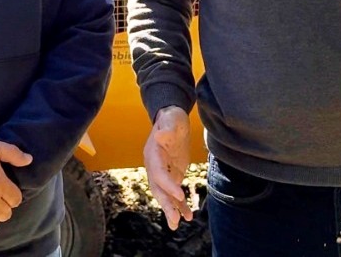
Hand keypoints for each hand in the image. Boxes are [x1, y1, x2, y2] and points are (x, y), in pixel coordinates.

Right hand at [144, 106, 192, 230]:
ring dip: (171, 209)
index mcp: (153, 154)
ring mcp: (162, 172)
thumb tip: (160, 133)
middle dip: (166, 204)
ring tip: (177, 224)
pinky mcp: (172, 174)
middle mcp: (154, 166)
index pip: (158, 173)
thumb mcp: (172, 118)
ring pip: (164, 195)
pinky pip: (174, 193)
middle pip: (157, 188)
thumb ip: (167, 127)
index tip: (180, 195)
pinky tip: (188, 216)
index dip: (167, 185)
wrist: (172, 118)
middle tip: (174, 220)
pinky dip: (180, 205)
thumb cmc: (172, 117)